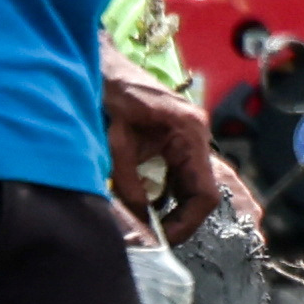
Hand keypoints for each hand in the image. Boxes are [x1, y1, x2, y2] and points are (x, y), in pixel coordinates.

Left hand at [103, 55, 244, 238]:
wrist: (99, 62)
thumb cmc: (107, 92)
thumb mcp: (114, 142)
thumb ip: (128, 185)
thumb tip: (140, 227)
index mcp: (189, 132)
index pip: (204, 193)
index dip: (186, 223)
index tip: (161, 241)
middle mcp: (196, 136)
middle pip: (201, 194)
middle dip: (178, 220)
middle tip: (151, 240)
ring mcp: (187, 138)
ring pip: (190, 188)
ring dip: (170, 210)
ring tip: (145, 227)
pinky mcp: (173, 140)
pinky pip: (177, 177)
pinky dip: (163, 196)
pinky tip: (143, 206)